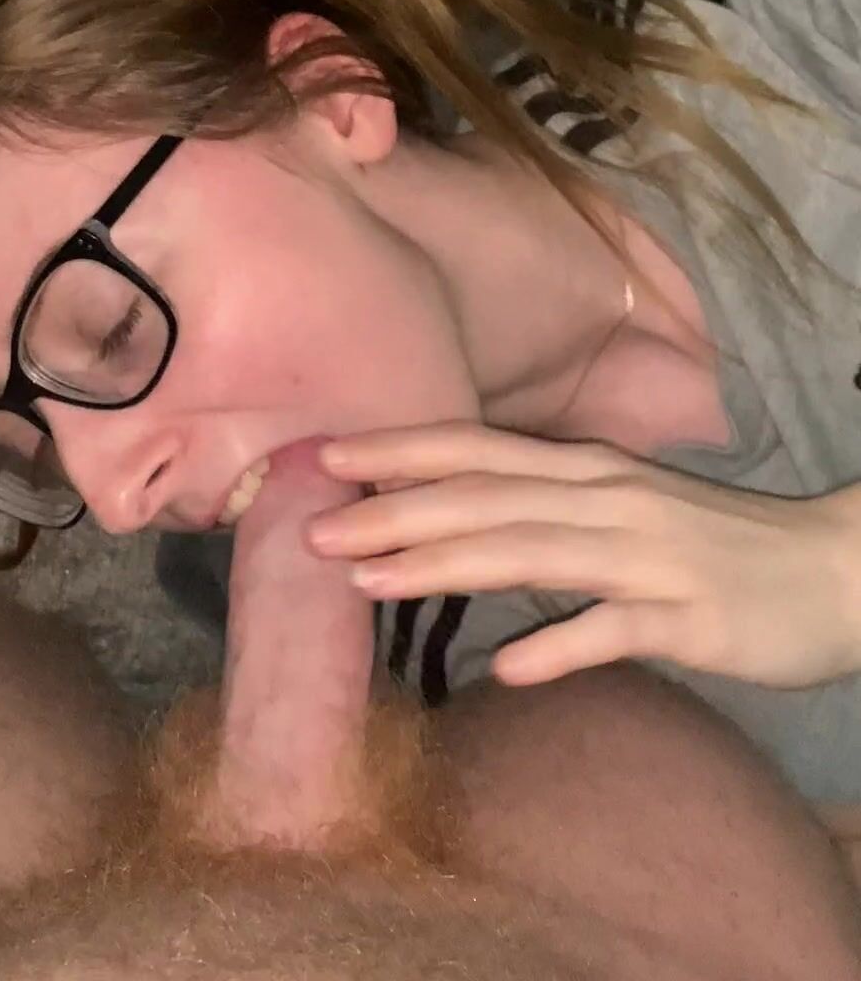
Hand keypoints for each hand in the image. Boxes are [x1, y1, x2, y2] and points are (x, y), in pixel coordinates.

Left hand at [309, 423, 860, 688]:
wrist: (833, 570)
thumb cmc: (715, 543)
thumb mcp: (622, 508)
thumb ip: (546, 509)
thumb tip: (459, 523)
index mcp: (587, 472)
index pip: (477, 450)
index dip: (401, 451)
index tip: (324, 456)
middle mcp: (607, 500)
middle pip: (486, 497)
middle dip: (395, 509)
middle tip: (311, 528)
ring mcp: (647, 556)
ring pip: (530, 550)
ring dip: (445, 563)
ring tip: (369, 580)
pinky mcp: (688, 616)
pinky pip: (614, 630)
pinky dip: (559, 646)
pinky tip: (507, 668)